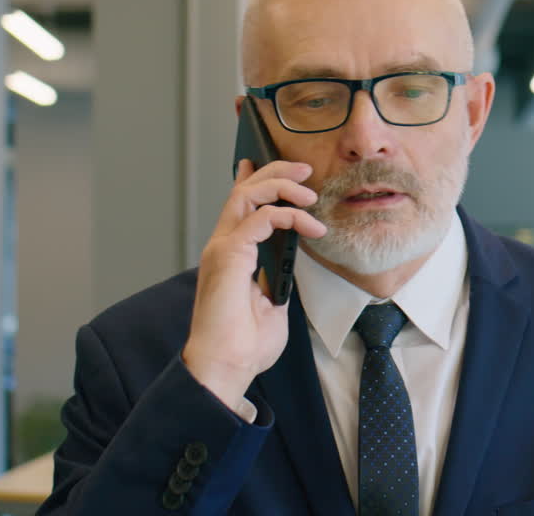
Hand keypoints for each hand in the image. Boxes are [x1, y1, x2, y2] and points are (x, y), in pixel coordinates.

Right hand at [182, 160, 326, 410]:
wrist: (226, 367)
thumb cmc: (244, 345)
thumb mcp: (270, 306)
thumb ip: (274, 283)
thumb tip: (285, 273)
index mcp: (230, 255)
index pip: (239, 206)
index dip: (253, 179)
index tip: (271, 165)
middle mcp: (222, 246)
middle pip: (244, 190)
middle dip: (276, 172)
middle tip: (305, 170)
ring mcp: (223, 248)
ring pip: (248, 194)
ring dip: (282, 186)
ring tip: (310, 194)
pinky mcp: (228, 254)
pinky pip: (262, 218)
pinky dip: (289, 215)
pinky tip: (310, 226)